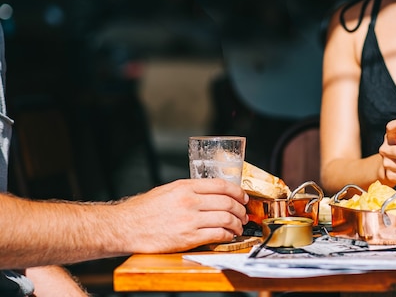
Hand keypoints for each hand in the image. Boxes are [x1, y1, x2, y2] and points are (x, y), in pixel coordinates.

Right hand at [118, 178, 248, 253]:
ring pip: (226, 218)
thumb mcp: (168, 190)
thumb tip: (211, 193)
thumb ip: (189, 190)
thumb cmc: (143, 210)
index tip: (243, 197)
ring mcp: (189, 220)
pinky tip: (229, 236)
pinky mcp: (188, 238)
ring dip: (237, 224)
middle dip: (241, 209)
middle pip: (227, 202)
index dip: (237, 191)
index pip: (221, 185)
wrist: (125, 227)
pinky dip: (228, 235)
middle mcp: (189, 201)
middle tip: (243, 213)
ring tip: (238, 227)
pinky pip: (217, 235)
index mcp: (185, 187)